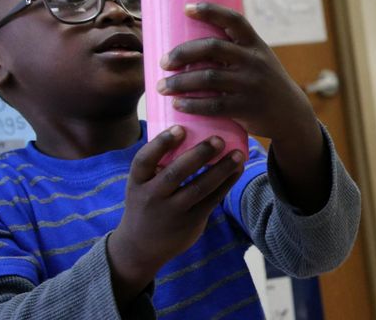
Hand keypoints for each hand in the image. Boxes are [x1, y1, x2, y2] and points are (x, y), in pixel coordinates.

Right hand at [107, 126, 244, 305]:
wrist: (140, 247)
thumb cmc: (145, 205)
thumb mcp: (140, 186)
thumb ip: (157, 166)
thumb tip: (188, 133)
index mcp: (137, 183)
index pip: (144, 160)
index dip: (161, 143)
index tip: (180, 128)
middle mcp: (153, 197)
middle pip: (176, 173)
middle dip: (199, 154)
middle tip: (218, 138)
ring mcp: (172, 212)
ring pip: (199, 187)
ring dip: (221, 169)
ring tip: (238, 153)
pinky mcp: (191, 222)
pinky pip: (212, 200)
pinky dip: (226, 183)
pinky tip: (237, 170)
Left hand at [156, 2, 313, 140]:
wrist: (292, 115)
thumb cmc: (265, 85)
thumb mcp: (259, 61)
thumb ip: (235, 51)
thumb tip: (192, 45)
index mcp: (255, 45)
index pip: (234, 20)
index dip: (210, 11)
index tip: (187, 8)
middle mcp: (254, 61)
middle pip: (213, 48)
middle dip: (182, 53)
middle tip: (163, 62)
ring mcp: (251, 84)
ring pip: (208, 77)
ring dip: (179, 82)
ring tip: (162, 87)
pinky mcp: (247, 107)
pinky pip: (214, 105)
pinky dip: (192, 104)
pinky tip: (178, 104)